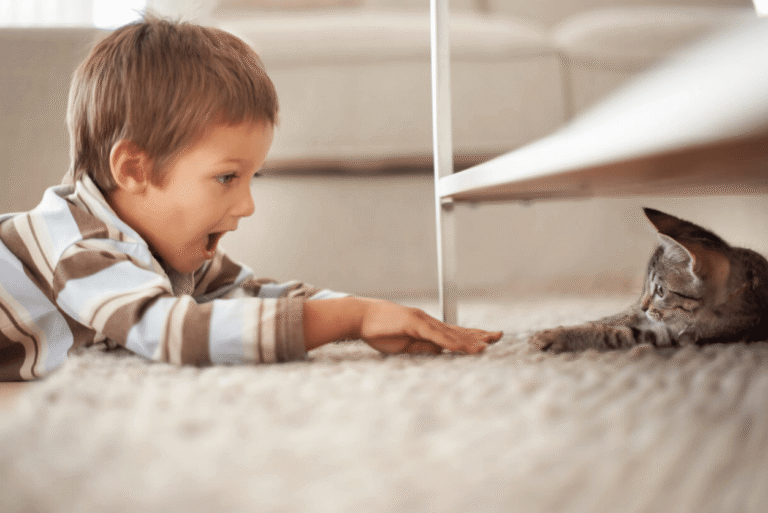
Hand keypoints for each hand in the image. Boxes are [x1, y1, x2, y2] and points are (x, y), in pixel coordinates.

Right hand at [356, 298, 501, 354]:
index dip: (472, 336)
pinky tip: (466, 346)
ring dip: (471, 340)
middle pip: (459, 329)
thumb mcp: (405, 345)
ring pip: (452, 333)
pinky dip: (454, 341)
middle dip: (480, 334)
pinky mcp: (415, 323)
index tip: (488, 340)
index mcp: (427, 327)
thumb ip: (423, 347)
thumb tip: (441, 352)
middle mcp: (429, 322)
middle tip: (499, 336)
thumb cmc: (379, 331)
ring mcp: (423, 321)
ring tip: (488, 345)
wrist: (361, 317)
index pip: (454, 333)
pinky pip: (438, 335)